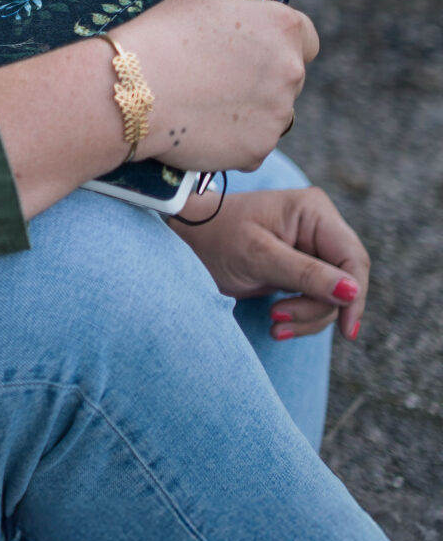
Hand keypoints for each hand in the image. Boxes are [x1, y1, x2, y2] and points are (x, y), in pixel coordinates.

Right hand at [0, 0, 318, 217]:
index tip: (245, 47)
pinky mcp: (260, 147)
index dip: (276, 41)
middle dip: (258, 75)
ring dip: (247, 108)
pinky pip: (254, 142)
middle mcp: (292, 71)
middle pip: (288, 75)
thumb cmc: (164, 34)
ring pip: (271, 111)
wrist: (131, 90)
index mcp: (283, 28)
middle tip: (211, 74)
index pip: (305, 37)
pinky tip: (199, 124)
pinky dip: (233, 137)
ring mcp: (279, 113)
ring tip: (200, 100)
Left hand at [171, 184, 370, 341]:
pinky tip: (277, 322)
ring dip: (307, 315)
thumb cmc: (214, 238)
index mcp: (313, 210)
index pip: (353, 258)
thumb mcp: (258, 257)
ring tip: (274, 322)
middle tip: (280, 318)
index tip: (346, 329)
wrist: (185, 240)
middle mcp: (319, 225)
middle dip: (320, 307)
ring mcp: (313, 246)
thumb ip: (307, 274)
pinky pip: (319, 298)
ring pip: (335, 294)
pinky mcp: (305, 266)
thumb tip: (353, 291)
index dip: (355, 295)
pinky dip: (302, 315)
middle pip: (347, 279)